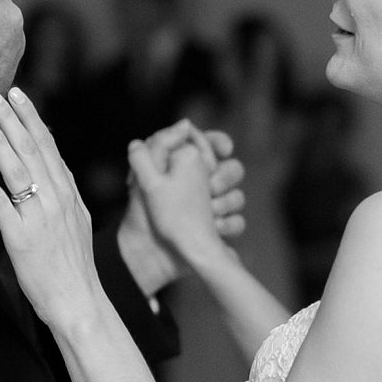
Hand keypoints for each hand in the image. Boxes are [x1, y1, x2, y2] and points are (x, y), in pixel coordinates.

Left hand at [0, 85, 103, 335]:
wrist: (79, 301)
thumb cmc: (74, 266)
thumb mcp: (77, 221)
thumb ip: (64, 194)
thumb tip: (53, 169)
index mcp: (68, 193)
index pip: (48, 146)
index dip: (31, 118)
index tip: (18, 95)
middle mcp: (55, 199)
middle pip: (31, 149)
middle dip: (11, 117)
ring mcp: (38, 217)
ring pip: (17, 168)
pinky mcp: (20, 238)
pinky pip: (1, 203)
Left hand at [116, 122, 246, 296]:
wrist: (147, 258)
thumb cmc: (144, 216)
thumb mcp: (147, 176)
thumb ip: (162, 143)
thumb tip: (186, 124)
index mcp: (182, 169)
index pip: (210, 145)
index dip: (218, 144)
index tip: (223, 150)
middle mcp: (199, 187)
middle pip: (232, 169)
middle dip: (223, 177)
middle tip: (210, 188)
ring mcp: (210, 210)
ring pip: (237, 197)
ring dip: (225, 204)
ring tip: (208, 215)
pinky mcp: (217, 233)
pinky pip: (238, 222)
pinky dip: (227, 226)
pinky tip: (213, 231)